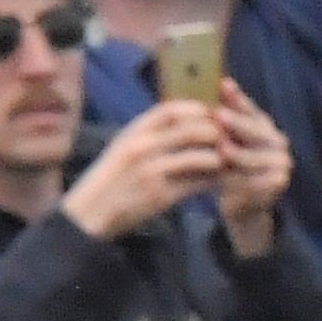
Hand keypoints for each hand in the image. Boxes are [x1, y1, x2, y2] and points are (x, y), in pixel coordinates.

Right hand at [59, 97, 230, 244]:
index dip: (196, 109)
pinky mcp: (160, 194)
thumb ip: (150, 135)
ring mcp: (152, 170)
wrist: (90, 211)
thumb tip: (183, 124)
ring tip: (228, 161)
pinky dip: (212, 180)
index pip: (170, 110)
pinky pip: (196, 183)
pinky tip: (220, 181)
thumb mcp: (124, 147)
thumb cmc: (111, 179)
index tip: (212, 114)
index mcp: (133, 131)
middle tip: (230, 139)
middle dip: (215, 133)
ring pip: (199, 156)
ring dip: (219, 158)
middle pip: (190, 130)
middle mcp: (143, 146)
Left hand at [204, 88, 293, 250]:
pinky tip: (220, 176)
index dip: (236, 97)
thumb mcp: (225, 140)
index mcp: (264, 125)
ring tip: (219, 149)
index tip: (223, 84)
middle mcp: (278, 141)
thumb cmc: (229, 167)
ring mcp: (281, 163)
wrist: (244, 204)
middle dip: (235, 123)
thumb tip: (205, 88)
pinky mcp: (278, 183)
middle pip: (254, 130)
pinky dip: (236, 179)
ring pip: (252, 156)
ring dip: (235, 154)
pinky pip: (253, 179)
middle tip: (218, 116)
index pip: (249, 108)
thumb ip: (219, 118)